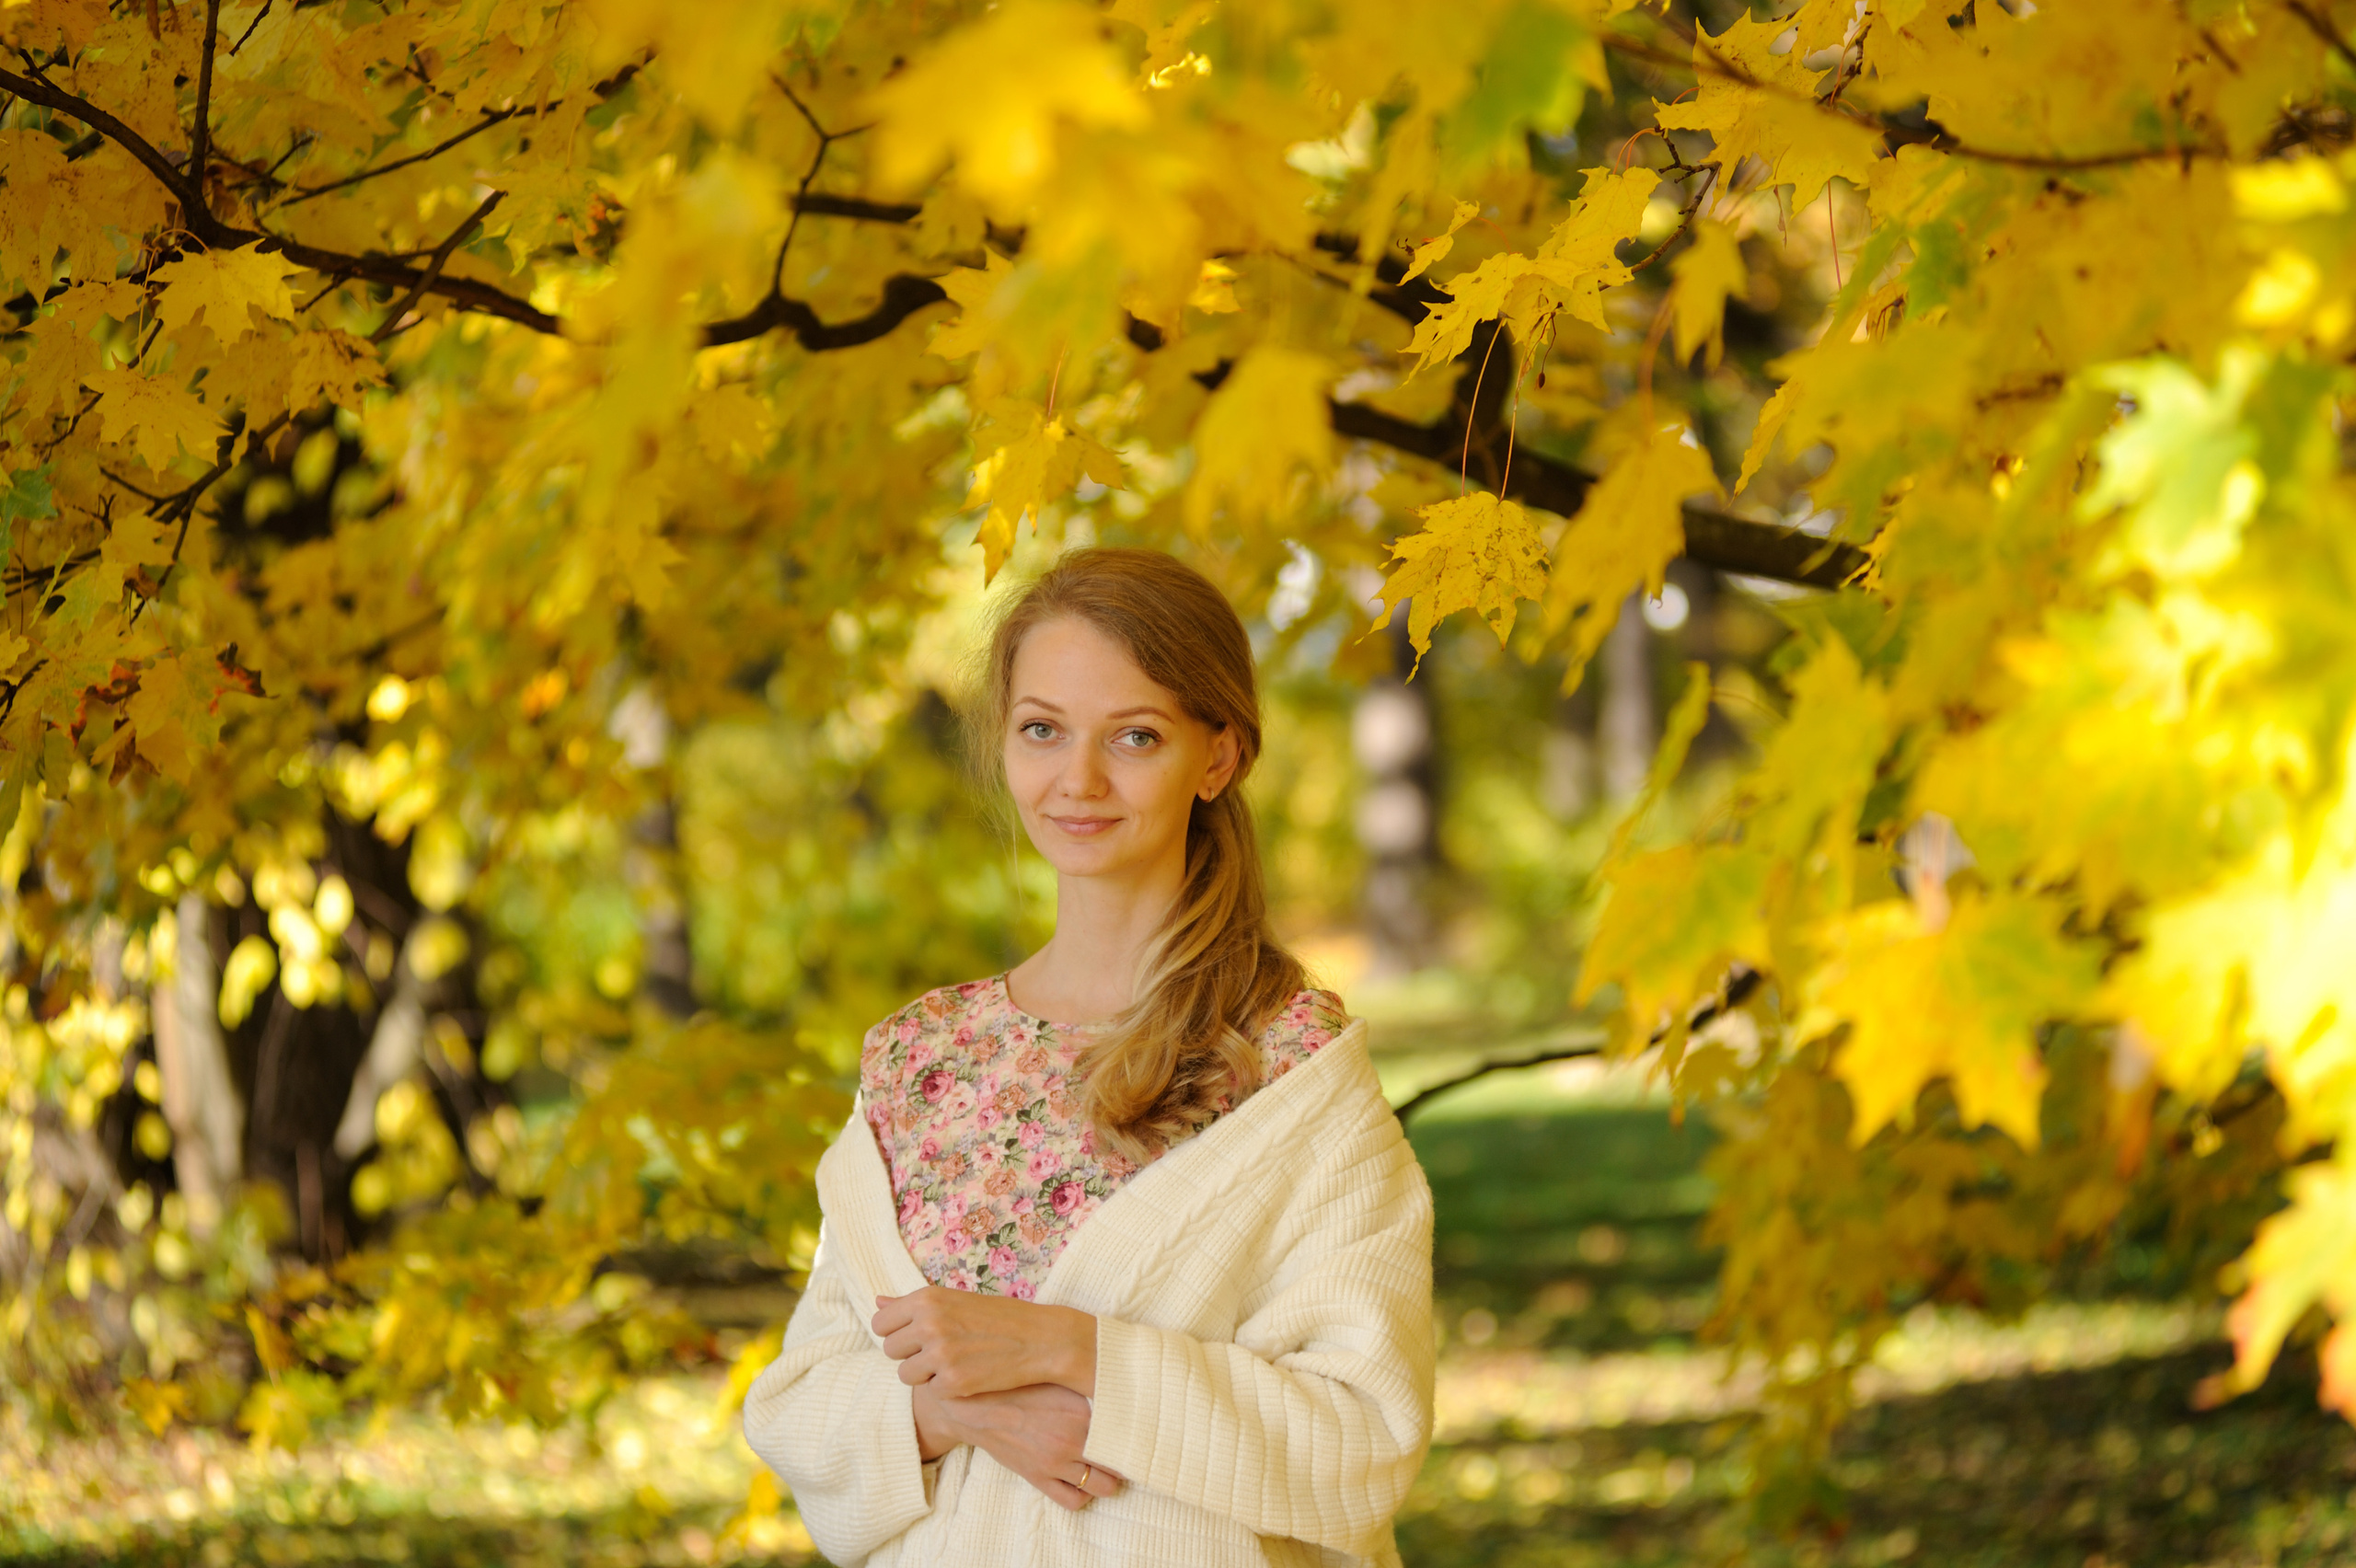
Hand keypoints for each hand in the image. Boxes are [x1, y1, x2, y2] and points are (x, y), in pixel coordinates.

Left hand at [873, 1286, 1096, 1398]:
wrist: (1041, 1339)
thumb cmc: (998, 1317)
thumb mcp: (953, 1301)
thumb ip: (911, 1305)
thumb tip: (876, 1302)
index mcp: (927, 1298)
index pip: (880, 1323)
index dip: (896, 1333)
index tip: (916, 1337)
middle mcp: (929, 1323)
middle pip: (890, 1351)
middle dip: (910, 1355)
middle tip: (940, 1353)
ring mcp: (940, 1354)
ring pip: (905, 1375)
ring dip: (925, 1375)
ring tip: (954, 1364)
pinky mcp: (952, 1383)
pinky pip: (930, 1392)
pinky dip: (947, 1389)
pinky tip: (969, 1375)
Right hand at [912, 1381, 1124, 1511]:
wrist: (974, 1404)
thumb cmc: (1014, 1383)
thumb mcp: (1053, 1374)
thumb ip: (1084, 1381)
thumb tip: (1117, 1377)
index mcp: (1082, 1408)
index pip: (1125, 1428)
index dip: (1135, 1429)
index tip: (1139, 1428)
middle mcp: (1074, 1438)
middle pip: (1120, 1461)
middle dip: (1124, 1458)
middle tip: (1123, 1450)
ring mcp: (1056, 1461)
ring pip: (1103, 1486)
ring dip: (1109, 1480)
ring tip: (1107, 1469)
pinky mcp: (1039, 1477)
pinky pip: (1073, 1500)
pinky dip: (1083, 1496)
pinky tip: (1082, 1482)